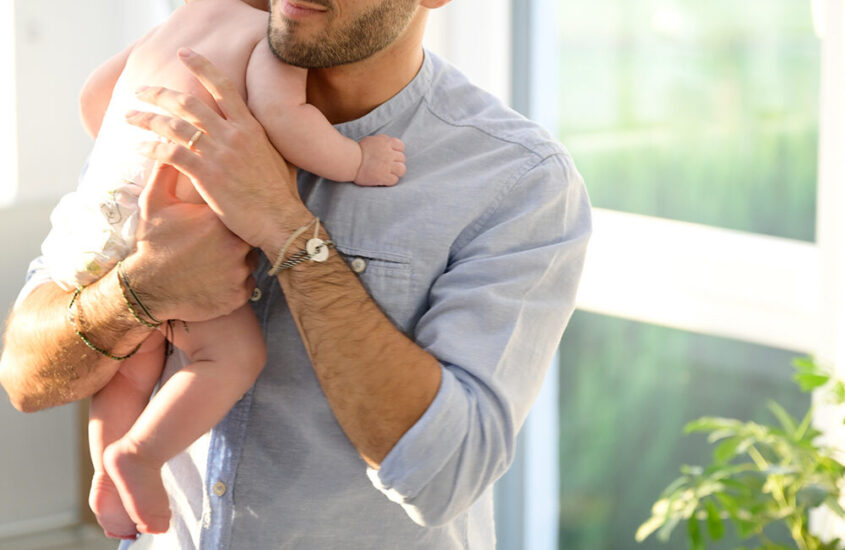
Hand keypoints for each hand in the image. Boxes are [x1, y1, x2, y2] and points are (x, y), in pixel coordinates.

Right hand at [125, 163, 256, 322]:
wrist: (147, 290)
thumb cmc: (152, 244)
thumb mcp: (154, 204)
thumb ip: (166, 172)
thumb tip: (170, 145)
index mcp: (219, 219)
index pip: (240, 206)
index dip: (231, 210)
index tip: (219, 216)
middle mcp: (236, 245)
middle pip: (249, 233)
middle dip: (236, 235)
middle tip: (213, 242)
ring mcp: (240, 271)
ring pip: (250, 258)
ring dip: (236, 259)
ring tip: (211, 261)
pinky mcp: (241, 293)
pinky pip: (247, 282)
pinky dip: (235, 280)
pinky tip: (215, 278)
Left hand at [126, 48, 306, 249]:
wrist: (281, 220)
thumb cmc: (280, 194)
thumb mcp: (276, 156)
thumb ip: (259, 139)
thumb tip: (253, 131)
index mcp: (251, 126)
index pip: (223, 87)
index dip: (201, 66)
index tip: (183, 53)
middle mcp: (233, 134)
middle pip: (188, 103)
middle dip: (159, 93)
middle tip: (140, 91)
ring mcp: (219, 154)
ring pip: (174, 125)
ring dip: (147, 118)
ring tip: (130, 116)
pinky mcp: (207, 175)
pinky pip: (171, 154)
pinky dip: (152, 148)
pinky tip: (139, 148)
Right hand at [354, 135, 405, 186]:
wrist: (350, 160)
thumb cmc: (358, 150)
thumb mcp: (372, 140)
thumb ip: (382, 141)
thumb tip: (387, 144)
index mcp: (386, 143)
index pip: (400, 146)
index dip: (398, 151)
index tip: (392, 155)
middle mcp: (389, 153)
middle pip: (402, 158)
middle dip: (397, 162)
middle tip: (389, 166)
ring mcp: (387, 166)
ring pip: (401, 169)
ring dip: (397, 172)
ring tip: (390, 173)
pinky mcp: (384, 177)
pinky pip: (395, 180)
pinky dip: (391, 180)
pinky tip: (385, 180)